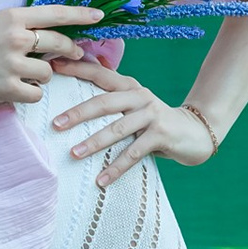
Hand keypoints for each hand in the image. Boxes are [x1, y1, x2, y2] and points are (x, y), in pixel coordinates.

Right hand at [0, 4, 102, 113]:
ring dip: (39, 77)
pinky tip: (10, 90)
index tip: (99, 17)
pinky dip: (28, 94)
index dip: (81, 15)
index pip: (56, 13)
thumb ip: (18, 28)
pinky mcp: (8, 88)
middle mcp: (17, 37)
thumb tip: (46, 41)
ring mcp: (13, 63)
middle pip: (60, 44)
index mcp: (13, 16)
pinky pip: (36, 94)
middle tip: (71, 56)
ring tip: (16, 76)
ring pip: (48, 73)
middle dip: (69, 52)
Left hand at [47, 67, 215, 184]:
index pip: (99, 73)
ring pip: (117, 129)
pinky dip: (116, 168)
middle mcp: (140, 96)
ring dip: (94, 142)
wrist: (195, 132)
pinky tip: (101, 181)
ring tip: (74, 154)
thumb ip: (112, 98)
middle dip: (78, 113)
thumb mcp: (135, 104)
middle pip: (104, 102)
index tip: (52, 67)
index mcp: (129, 86)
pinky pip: (133, 153)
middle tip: (56, 124)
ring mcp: (151, 115)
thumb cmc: (155, 121)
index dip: (77, 69)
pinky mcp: (161, 135)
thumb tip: (79, 91)